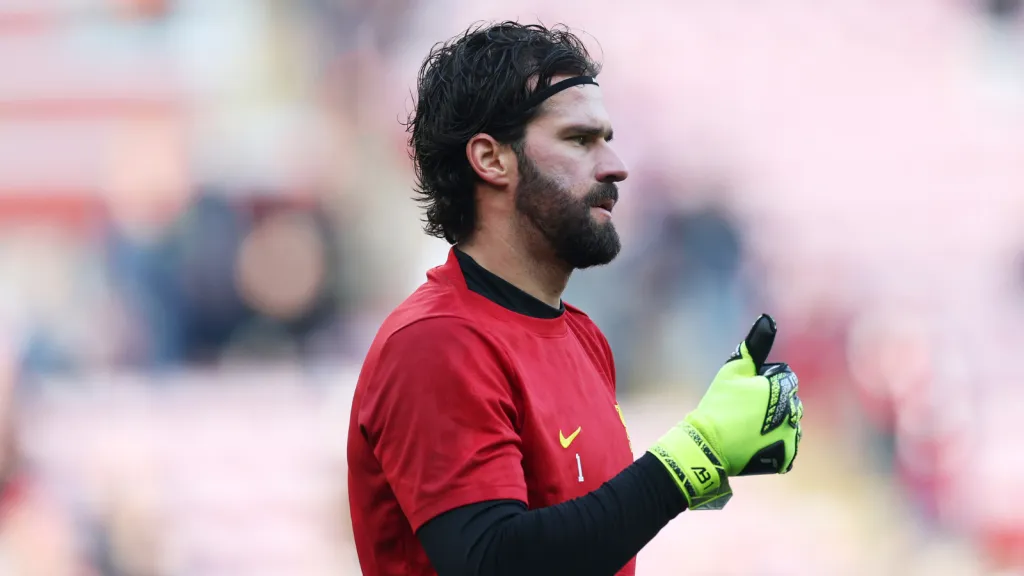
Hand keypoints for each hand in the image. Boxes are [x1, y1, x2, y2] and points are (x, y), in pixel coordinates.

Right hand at [648, 314, 803, 509]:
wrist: (709, 443)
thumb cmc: (719, 403)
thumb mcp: (733, 369)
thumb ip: (754, 344)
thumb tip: (768, 318)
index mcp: (783, 389)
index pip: (787, 380)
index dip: (765, 385)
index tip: (746, 395)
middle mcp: (793, 412)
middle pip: (791, 403)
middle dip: (774, 405)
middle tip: (745, 413)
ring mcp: (791, 436)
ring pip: (791, 425)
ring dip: (778, 425)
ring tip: (750, 429)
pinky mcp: (787, 457)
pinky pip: (788, 447)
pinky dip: (775, 445)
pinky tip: (756, 443)